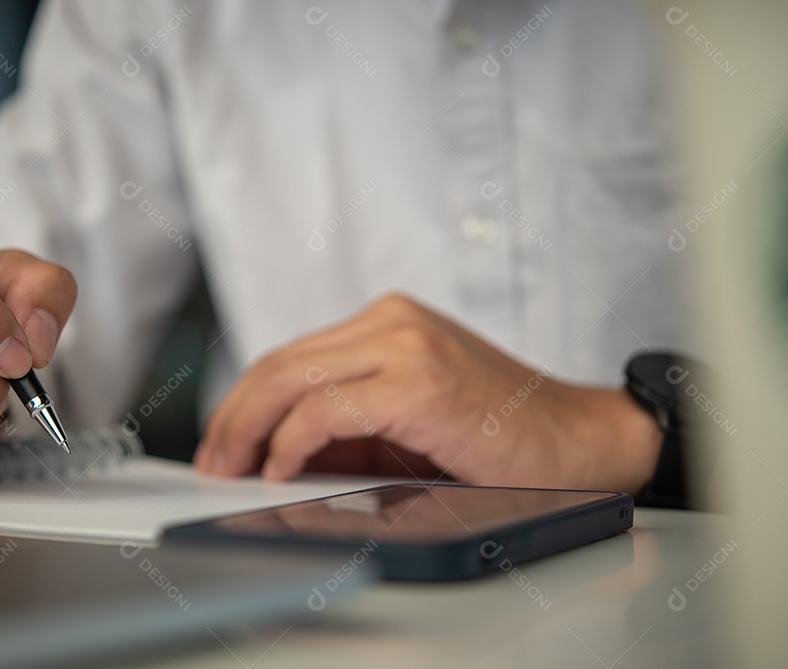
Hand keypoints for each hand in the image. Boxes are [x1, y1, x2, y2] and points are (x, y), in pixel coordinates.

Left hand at [194, 294, 661, 494]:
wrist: (578, 441)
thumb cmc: (497, 437)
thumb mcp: (404, 422)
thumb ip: (344, 424)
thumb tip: (272, 453)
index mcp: (387, 321)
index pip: (290, 356)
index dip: (244, 401)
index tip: (222, 440)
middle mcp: (391, 322)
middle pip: (279, 364)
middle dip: (233, 416)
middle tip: (213, 460)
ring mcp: (404, 345)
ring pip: (291, 379)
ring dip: (249, 429)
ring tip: (232, 468)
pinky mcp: (418, 381)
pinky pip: (326, 410)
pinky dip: (291, 442)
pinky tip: (279, 469)